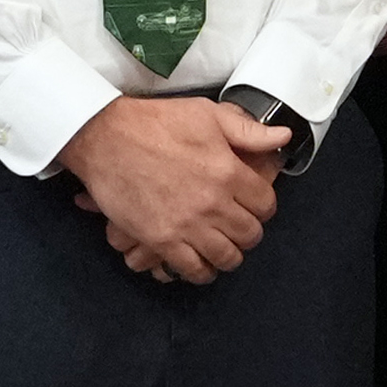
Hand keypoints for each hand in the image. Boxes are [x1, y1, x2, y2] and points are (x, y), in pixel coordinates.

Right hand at [62, 94, 285, 283]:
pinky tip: (200, 263)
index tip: (254, 206)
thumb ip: (247, 131)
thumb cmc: (154, 122)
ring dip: (228, 255)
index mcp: (228, 172)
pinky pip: (193, 269)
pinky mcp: (161, 240)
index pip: (266, 204)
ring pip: (226, 257)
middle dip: (248, 232)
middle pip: (250, 235)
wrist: (106, 138)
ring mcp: (187, 225)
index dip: (263, 207)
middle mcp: (213, 203)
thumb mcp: (206, 115)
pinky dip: (201, 270)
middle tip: (238, 227)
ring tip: (222, 247)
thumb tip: (281, 137)